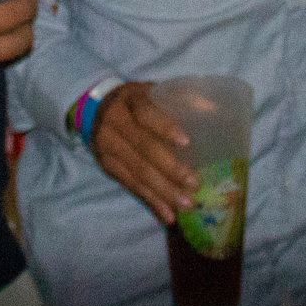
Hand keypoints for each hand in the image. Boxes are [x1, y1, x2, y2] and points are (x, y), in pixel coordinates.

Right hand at [91, 82, 198, 223]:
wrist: (93, 109)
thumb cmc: (135, 101)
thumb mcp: (152, 91)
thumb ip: (177, 98)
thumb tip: (212, 109)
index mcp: (131, 100)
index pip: (146, 113)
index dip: (165, 128)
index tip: (186, 143)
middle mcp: (115, 123)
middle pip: (143, 148)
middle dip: (169, 169)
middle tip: (193, 185)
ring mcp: (109, 147)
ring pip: (136, 172)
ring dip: (162, 192)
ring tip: (185, 205)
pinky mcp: (107, 167)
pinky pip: (130, 186)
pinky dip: (150, 201)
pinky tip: (167, 215)